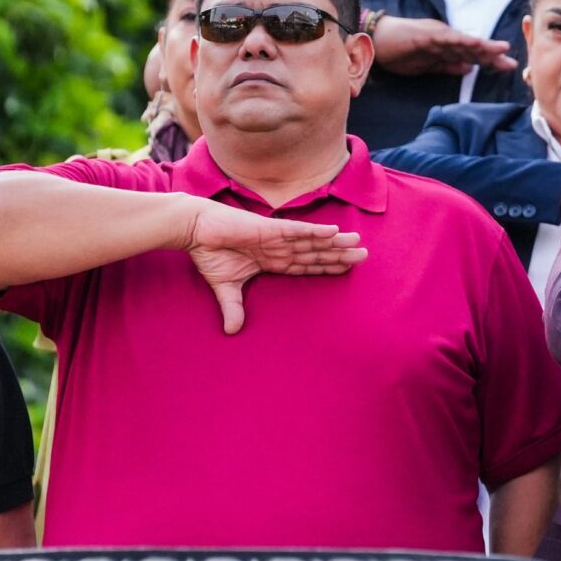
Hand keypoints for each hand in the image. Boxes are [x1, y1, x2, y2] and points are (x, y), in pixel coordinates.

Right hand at [184, 200, 365, 333]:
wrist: (196, 231)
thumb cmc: (211, 253)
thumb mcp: (225, 286)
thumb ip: (233, 307)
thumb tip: (232, 331)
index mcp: (274, 260)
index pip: (306, 265)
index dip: (326, 267)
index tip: (347, 269)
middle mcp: (281, 248)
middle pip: (316, 253)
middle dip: (339, 255)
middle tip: (365, 256)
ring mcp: (277, 237)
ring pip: (312, 240)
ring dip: (334, 241)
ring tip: (357, 241)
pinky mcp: (269, 228)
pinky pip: (296, 230)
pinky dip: (314, 231)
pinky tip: (333, 231)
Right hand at [369, 14, 517, 76]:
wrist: (376, 40)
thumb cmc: (400, 52)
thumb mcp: (427, 65)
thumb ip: (448, 66)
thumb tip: (469, 70)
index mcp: (447, 48)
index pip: (472, 55)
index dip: (490, 61)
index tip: (508, 67)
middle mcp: (446, 39)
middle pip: (473, 49)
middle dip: (492, 56)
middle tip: (512, 63)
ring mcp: (438, 35)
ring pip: (464, 42)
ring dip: (482, 47)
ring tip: (501, 49)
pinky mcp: (427, 34)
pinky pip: (447, 38)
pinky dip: (461, 41)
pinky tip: (475, 43)